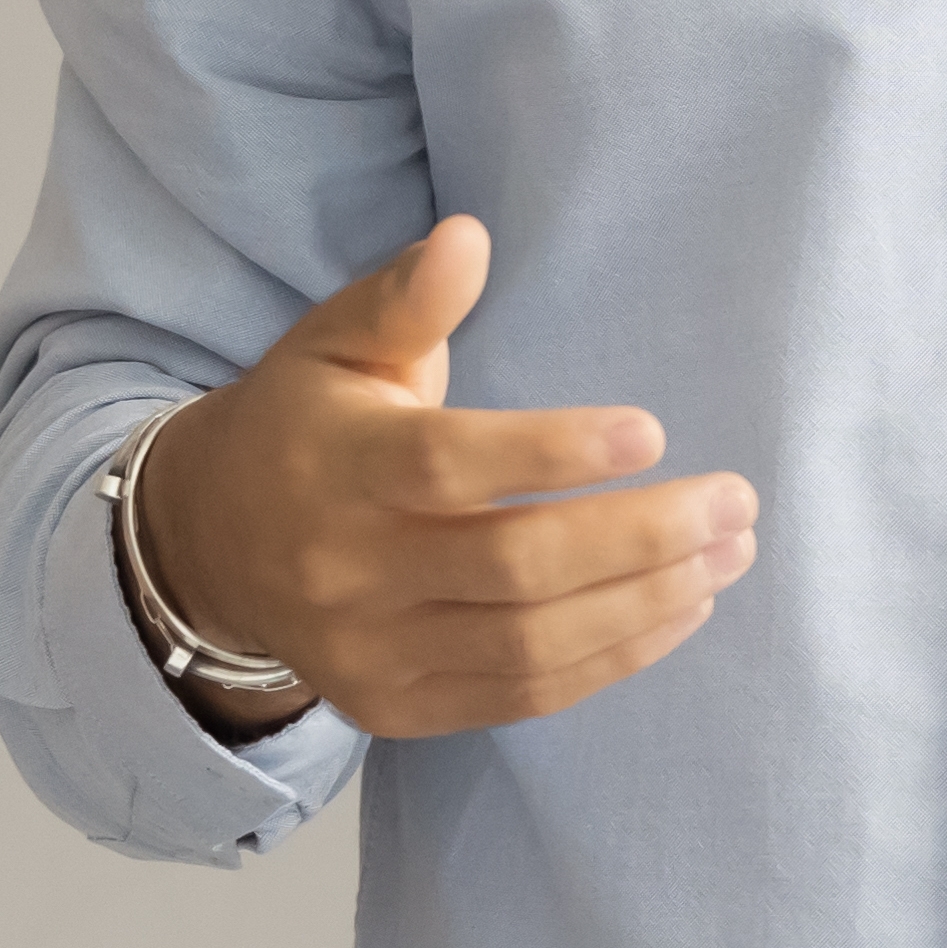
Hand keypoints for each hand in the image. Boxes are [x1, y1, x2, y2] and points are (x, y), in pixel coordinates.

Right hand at [126, 217, 754, 738]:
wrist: (211, 547)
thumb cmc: (306, 424)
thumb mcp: (336, 343)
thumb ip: (406, 296)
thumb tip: (470, 237)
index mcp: (339, 466)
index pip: (451, 467)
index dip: (554, 454)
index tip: (652, 430)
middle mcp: (348, 570)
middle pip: (513, 568)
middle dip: (641, 537)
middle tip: (735, 501)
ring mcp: (371, 652)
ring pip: (529, 644)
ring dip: (647, 603)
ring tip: (729, 554)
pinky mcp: (396, 709)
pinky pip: (522, 697)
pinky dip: (613, 659)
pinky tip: (679, 611)